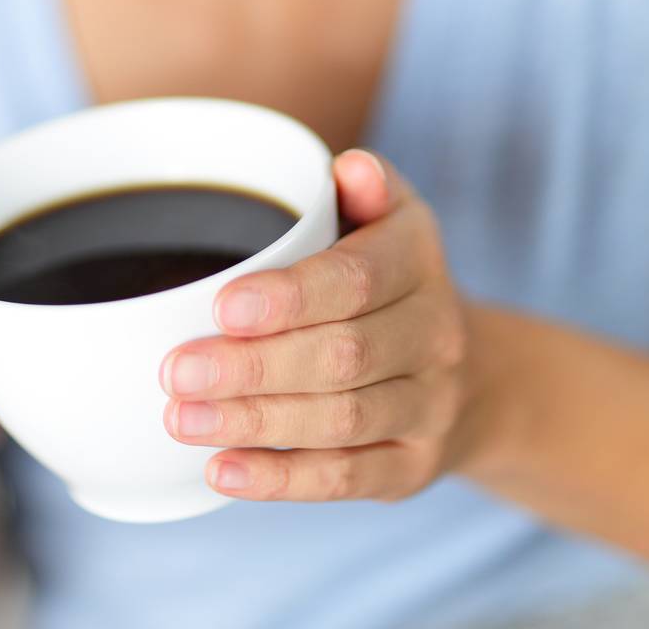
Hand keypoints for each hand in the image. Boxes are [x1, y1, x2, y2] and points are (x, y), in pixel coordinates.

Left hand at [158, 149, 479, 501]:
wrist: (472, 373)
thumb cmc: (390, 277)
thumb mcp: (388, 216)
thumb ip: (363, 186)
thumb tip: (349, 167)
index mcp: (419, 260)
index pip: (357, 279)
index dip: (290, 297)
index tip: (221, 306)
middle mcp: (435, 335)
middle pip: (342, 357)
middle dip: (254, 366)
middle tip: (176, 370)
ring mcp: (429, 407)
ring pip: (341, 422)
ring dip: (255, 422)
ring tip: (181, 418)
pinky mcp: (410, 469)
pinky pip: (346, 479)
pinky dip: (281, 480)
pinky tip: (222, 471)